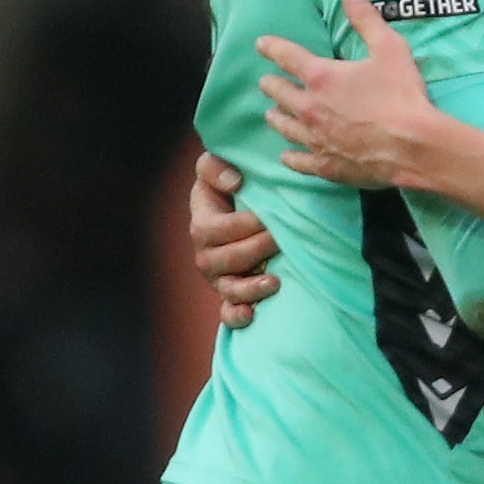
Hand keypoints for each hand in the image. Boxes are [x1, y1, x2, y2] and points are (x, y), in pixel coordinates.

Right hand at [191, 152, 278, 324]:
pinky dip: (238, 316)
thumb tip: (235, 181)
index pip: (218, 229)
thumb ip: (213, 167)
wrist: (233, 210)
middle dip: (256, 250)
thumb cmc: (227, 188)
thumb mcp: (213, 170)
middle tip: (281, 239)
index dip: (244, 225)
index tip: (268, 216)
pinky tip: (252, 314)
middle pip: (227, 260)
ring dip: (251, 288)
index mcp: (201, 225)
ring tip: (275, 280)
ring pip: (229, 289)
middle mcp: (206, 256)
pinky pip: (228, 313)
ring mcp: (218, 279)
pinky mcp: (230, 296)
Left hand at [256, 0, 468, 191]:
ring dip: (276, 117)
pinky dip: (290, 157)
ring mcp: (315, 139)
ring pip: (284, 127)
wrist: (413, 145)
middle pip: (279, 94)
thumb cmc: (401, 94)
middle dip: (271, 85)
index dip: (272, 48)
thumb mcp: (388, 48)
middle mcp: (309, 107)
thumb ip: (365, 18)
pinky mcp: (325, 164)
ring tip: (271, 114)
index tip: (260, 44)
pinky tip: (285, 156)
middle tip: (265, 83)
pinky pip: (299, 161)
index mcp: (321, 76)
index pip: (287, 57)